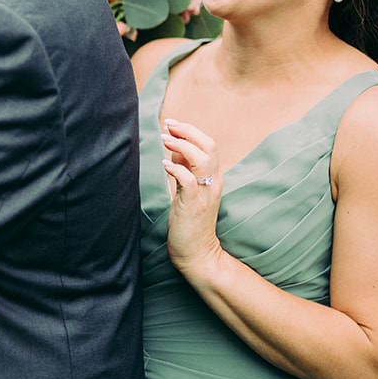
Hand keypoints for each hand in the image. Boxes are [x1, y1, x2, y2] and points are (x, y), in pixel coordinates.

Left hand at [160, 118, 225, 279]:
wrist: (197, 253)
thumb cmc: (189, 221)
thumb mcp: (187, 190)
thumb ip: (184, 168)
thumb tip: (174, 147)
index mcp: (213, 177)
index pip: (209, 145)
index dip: (190, 131)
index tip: (171, 125)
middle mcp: (213, 183)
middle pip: (210, 146)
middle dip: (188, 131)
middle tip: (169, 126)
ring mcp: (205, 194)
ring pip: (203, 159)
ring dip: (182, 146)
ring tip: (165, 140)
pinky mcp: (194, 206)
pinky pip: (189, 181)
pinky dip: (177, 169)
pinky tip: (164, 165)